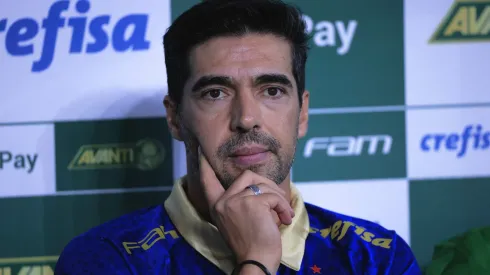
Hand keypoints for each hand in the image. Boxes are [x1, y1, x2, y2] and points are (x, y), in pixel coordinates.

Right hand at [198, 147, 294, 273]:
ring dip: (279, 199)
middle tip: (278, 201)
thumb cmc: (251, 245)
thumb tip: (257, 186)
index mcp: (217, 206)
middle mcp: (223, 201)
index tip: (201, 149)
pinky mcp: (253, 203)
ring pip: (264, 185)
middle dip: (267, 185)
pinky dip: (284, 207)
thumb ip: (240, 203)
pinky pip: (274, 197)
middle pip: (247, 176)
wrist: (256, 261)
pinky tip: (285, 219)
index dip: (205, 165)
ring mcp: (237, 201)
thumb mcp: (237, 221)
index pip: (208, 181)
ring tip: (284, 215)